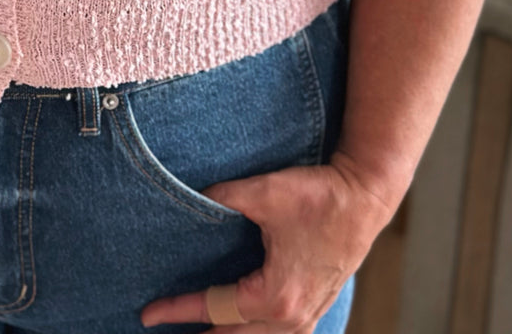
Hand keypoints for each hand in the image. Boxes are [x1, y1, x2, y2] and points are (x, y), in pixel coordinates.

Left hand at [139, 151, 395, 329]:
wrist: (364, 198)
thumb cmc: (319, 196)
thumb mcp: (264, 192)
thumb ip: (223, 196)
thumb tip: (192, 197)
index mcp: (275, 296)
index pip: (214, 309)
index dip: (178, 310)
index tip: (147, 313)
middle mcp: (291, 318)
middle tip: (163, 326)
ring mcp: (305, 319)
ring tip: (197, 331)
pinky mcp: (313, 310)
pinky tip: (235, 327)